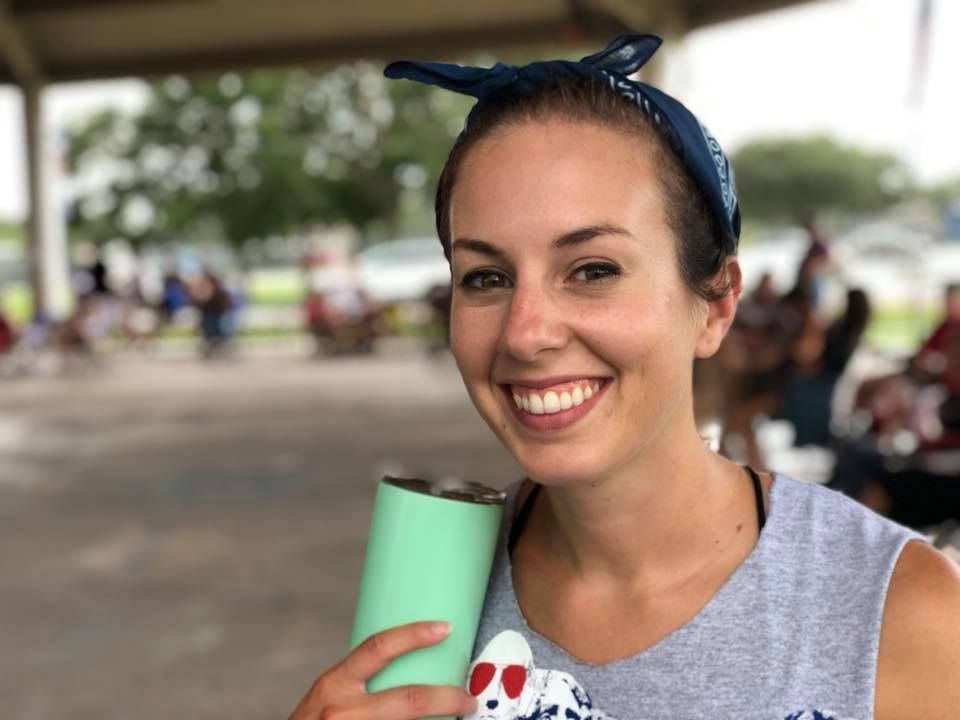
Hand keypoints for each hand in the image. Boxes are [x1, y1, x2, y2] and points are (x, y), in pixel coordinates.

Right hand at [289, 621, 477, 719]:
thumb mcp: (329, 696)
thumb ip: (360, 683)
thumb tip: (408, 665)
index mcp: (334, 683)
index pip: (378, 647)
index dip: (414, 634)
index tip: (445, 627)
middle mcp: (343, 711)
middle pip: (410, 700)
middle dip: (447, 697)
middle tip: (467, 699)